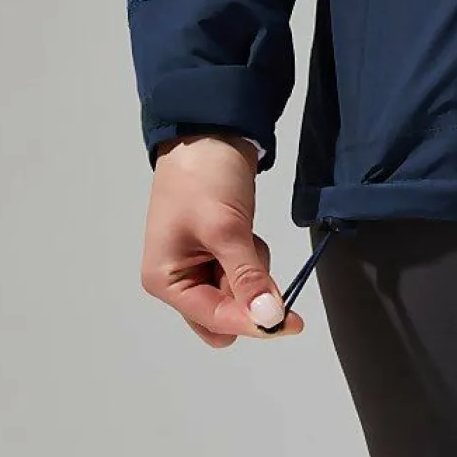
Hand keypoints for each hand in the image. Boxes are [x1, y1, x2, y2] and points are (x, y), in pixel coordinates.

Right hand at [140, 134, 303, 346]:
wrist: (209, 134)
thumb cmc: (203, 178)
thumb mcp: (225, 230)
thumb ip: (248, 278)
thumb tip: (268, 317)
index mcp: (165, 280)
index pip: (214, 319)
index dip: (253, 322)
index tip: (290, 321)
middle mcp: (179, 280)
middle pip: (224, 316)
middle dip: (248, 298)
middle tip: (261, 267)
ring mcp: (199, 267)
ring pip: (239, 296)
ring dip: (253, 274)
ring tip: (246, 235)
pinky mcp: (219, 252)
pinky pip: (244, 275)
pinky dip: (253, 260)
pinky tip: (247, 232)